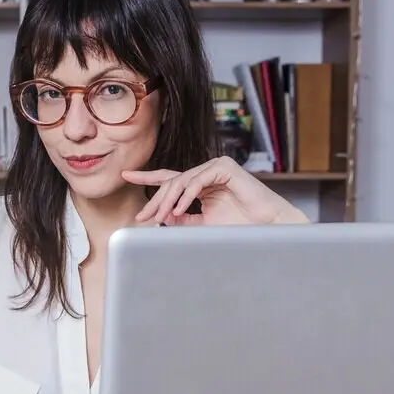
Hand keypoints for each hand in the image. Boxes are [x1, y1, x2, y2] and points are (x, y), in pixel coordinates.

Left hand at [123, 156, 309, 226]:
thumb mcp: (203, 225)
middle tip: (142, 216)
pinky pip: (199, 180)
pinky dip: (187, 195)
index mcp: (200, 183)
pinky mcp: (225, 167)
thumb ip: (183, 219)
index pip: (168, 178)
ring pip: (182, 180)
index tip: (126, 176)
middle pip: (171, 181)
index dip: (146, 177)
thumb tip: (161, 218)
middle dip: (155, 199)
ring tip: (161, 217)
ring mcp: (215, 167)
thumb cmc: (240, 226)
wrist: (267, 226)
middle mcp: (205, 172)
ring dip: (169, 201)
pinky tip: (179, 210)